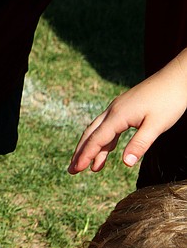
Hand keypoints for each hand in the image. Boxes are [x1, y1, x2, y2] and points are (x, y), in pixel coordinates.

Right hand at [68, 53, 186, 173]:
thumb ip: (140, 144)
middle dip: (81, 152)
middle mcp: (113, 111)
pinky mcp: (125, 107)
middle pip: (90, 134)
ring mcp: (118, 108)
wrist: (177, 77)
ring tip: (89, 166)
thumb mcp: (157, 125)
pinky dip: (104, 140)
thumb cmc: (170, 100)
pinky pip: (108, 126)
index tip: (76, 170)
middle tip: (72, 169)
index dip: (85, 155)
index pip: (97, 139)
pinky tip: (106, 150)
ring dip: (92, 148)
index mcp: (118, 115)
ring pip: (98, 130)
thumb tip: (126, 163)